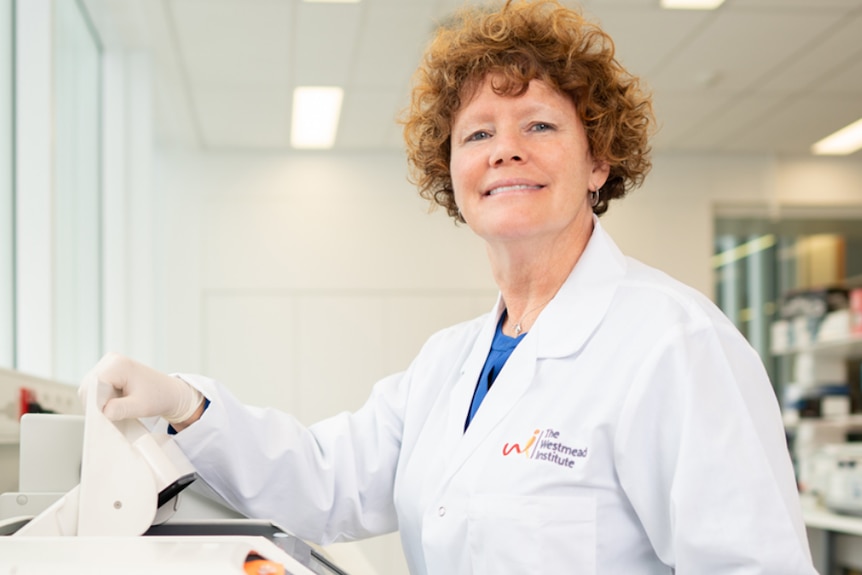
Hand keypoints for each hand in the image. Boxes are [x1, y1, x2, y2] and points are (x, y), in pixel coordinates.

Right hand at [82, 352, 203, 424]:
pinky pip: (96, 388)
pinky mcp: (109, 371)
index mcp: (118, 364)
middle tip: (111, 416)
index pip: (93, 386)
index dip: (96, 404)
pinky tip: (116, 404)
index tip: (105, 417)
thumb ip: (121, 409)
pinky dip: (103, 398)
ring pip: (91, 388)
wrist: (169, 392)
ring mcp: (109, 364)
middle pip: (89, 386)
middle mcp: (111, 360)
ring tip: (117, 409)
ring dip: (100, 402)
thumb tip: (103, 412)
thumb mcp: (140, 407)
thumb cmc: (158, 397)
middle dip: (97, 403)